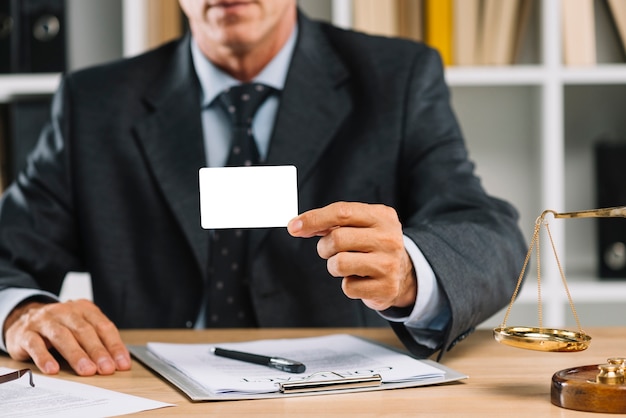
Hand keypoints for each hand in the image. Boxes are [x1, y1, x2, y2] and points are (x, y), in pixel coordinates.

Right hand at [3, 299, 130, 375]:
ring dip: (76, 355)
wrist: (22, 318)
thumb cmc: (59, 327)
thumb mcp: (80, 328)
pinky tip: (53, 369)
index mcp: (84, 309)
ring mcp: (44, 321)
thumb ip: (98, 341)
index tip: (122, 364)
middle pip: (84, 331)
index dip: (114, 346)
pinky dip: (44, 358)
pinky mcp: (25, 333)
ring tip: (87, 370)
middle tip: (106, 369)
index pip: (103, 326)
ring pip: (62, 336)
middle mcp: (65, 311)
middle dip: (98, 351)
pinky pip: (35, 345)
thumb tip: (117, 362)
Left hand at [287, 202, 416, 310]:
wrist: (404, 274)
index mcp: (382, 216)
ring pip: (339, 264)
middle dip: (325, 247)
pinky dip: (348, 285)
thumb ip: (332, 222)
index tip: (293, 227)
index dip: (314, 218)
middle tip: (331, 251)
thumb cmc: (371, 245)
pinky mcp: (386, 287)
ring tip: (348, 265)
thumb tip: (298, 225)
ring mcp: (389, 263)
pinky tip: (361, 279)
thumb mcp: (360, 225)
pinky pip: (348, 287)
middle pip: (337, 238)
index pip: (342, 212)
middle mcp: (389, 238)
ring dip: (334, 266)